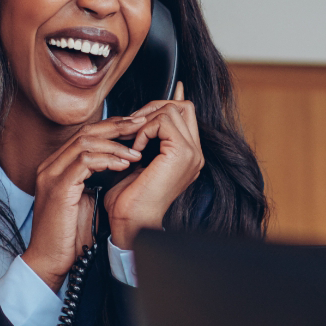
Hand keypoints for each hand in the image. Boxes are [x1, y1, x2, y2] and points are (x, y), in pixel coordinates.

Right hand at [22, 116, 146, 291]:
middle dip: (116, 127)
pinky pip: (85, 162)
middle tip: (140, 126)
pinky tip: (123, 165)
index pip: (84, 135)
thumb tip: (121, 165)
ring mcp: (51, 175)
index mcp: (56, 167)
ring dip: (115, 145)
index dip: (110, 128)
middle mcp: (50, 166)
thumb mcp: (84, 200)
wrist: (49, 260)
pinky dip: (107, 160)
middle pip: (85, 132)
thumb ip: (95, 180)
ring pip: (85, 143)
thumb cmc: (68, 235)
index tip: (134, 128)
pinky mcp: (58, 188)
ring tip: (135, 152)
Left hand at [104, 81, 203, 249]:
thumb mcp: (141, 161)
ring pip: (173, 110)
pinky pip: (163, 120)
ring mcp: (192, 153)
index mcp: (188, 156)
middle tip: (133, 124)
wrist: (131, 221)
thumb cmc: (131, 198)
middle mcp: (195, 154)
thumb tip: (141, 115)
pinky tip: (136, 150)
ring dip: (147, 120)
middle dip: (154, 108)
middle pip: (183, 107)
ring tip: (134, 141)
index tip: (140, 113)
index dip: (164, 104)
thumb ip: (147, 138)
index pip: (186, 114)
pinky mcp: (181, 153)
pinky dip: (144, 130)